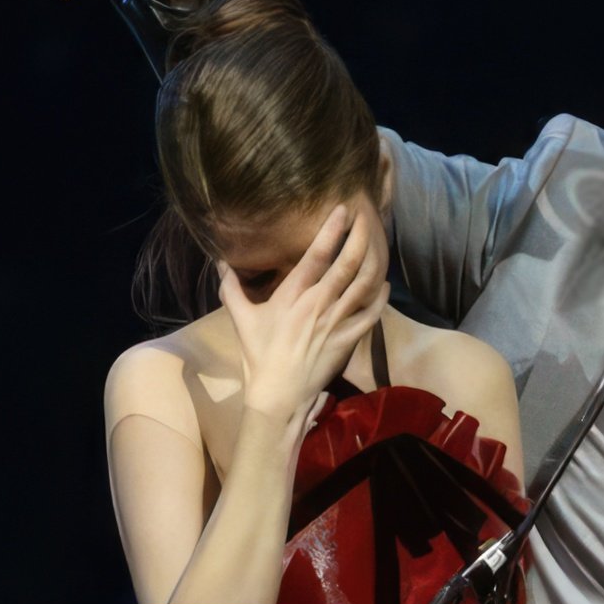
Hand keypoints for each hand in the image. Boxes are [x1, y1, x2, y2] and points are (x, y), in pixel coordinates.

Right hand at [218, 206, 387, 423]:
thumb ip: (231, 286)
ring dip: (374, 262)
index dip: (331, 230)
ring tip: (379, 244)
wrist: (279, 393)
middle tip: (368, 218)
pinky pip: (371, 314)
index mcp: (293, 295)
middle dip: (360, 238)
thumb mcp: (240, 318)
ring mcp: (336, 322)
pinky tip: (384, 284)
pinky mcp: (349, 339)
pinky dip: (380, 297)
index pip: (316, 255)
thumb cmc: (259, 354)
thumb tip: (220, 261)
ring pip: (364, 285)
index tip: (342, 210)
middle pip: (347, 264)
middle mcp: (318, 304)